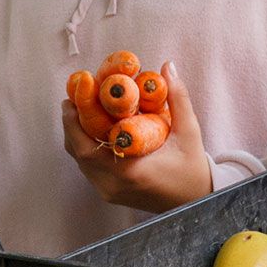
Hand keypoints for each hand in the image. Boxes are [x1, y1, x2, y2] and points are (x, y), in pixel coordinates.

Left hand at [61, 62, 213, 212]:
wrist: (196, 201)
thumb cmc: (193, 168)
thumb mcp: (189, 132)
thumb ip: (178, 98)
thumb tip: (167, 65)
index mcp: (130, 171)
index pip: (87, 145)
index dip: (75, 119)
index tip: (73, 95)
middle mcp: (113, 184)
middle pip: (76, 150)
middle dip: (71, 121)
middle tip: (72, 97)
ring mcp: (108, 191)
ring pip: (79, 160)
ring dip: (75, 133)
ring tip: (78, 107)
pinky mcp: (109, 193)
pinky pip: (87, 167)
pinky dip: (84, 146)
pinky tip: (89, 127)